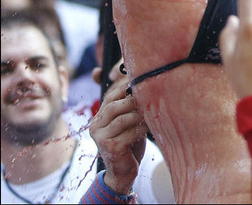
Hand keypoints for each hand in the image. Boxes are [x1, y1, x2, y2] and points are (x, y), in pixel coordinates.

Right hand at [89, 76, 147, 195]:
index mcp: (99, 117)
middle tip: (149, 95)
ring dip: (139, 113)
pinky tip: (151, 125)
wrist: (123, 172)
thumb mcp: (127, 122)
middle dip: (132, 99)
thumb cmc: (128, 142)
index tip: (142, 82)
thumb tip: (143, 84)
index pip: (110, 96)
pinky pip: (128, 133)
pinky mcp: (111, 149)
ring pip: (122, 119)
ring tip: (152, 110)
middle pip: (114, 106)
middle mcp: (96, 126)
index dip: (125, 88)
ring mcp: (101, 138)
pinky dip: (141, 127)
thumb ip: (129, 106)